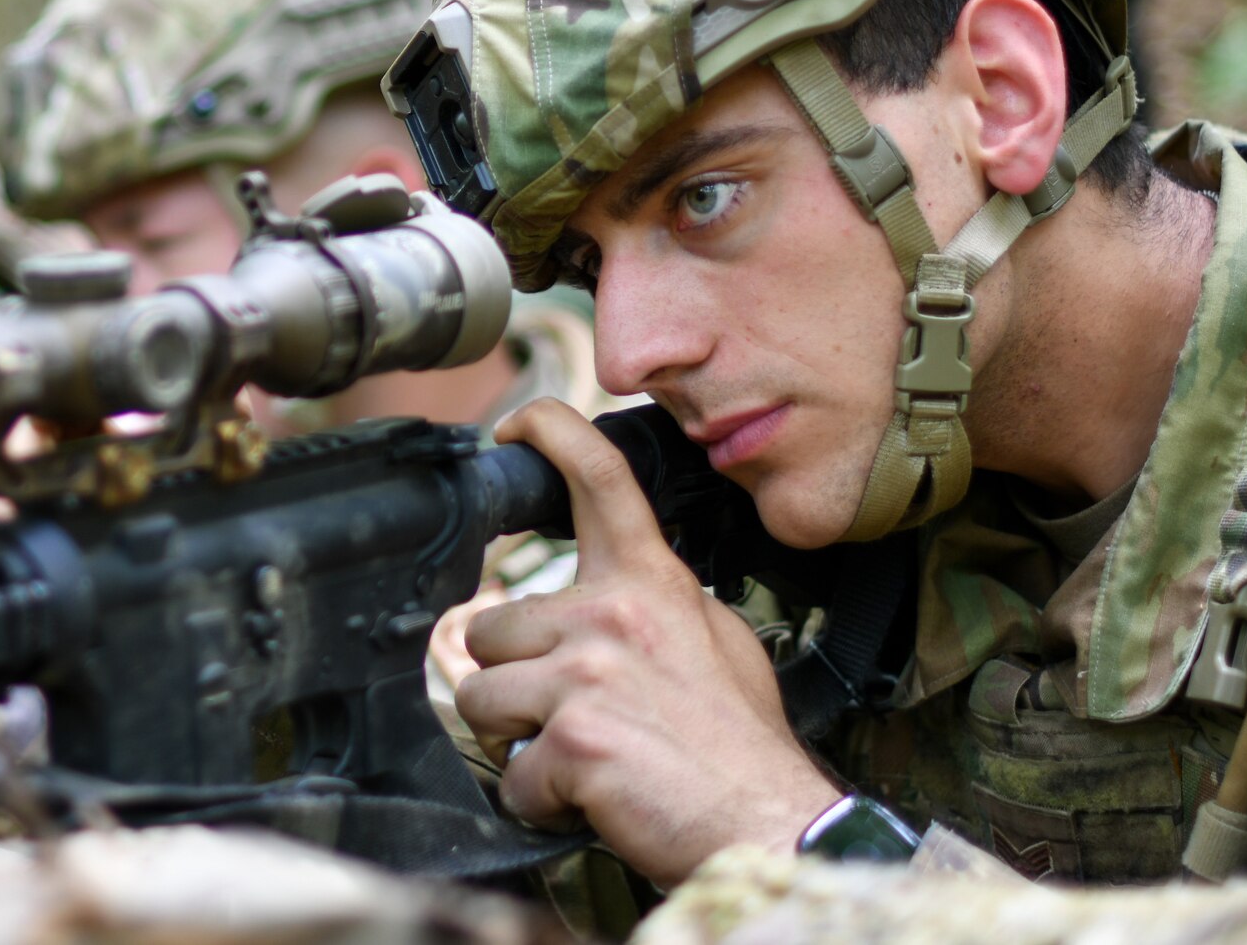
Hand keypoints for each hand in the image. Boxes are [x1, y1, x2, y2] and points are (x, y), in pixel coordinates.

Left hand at [455, 398, 839, 886]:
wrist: (766, 821)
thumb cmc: (740, 744)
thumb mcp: (717, 641)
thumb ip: (655, 606)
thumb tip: (607, 598)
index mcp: (653, 581)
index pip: (599, 476)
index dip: (549, 433)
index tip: (514, 426)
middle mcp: (614, 613)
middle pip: (490, 625)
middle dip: (514, 679)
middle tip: (574, 714)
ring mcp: (588, 672)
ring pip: (480, 697)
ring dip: (516, 739)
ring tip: (582, 755)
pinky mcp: (570, 737)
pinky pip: (509, 775)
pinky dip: (539, 800)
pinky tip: (590, 798)